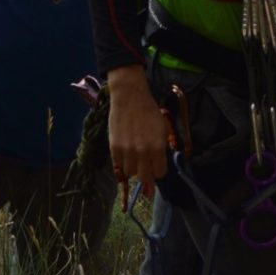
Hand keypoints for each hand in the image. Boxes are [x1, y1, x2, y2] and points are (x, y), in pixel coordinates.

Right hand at [104, 68, 169, 188]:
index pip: (160, 173)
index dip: (158, 170)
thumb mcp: (162, 129)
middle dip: (146, 174)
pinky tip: (124, 150)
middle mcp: (142, 152)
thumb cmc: (149, 111)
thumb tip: (158, 167)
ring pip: (130, 172)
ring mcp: (126, 150)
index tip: (156, 165)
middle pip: (144, 178)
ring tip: (133, 155)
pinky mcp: (113, 146)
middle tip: (145, 166)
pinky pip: (118, 164)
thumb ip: (162, 149)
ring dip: (133, 166)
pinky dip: (122, 160)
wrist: (129, 96)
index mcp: (157, 147)